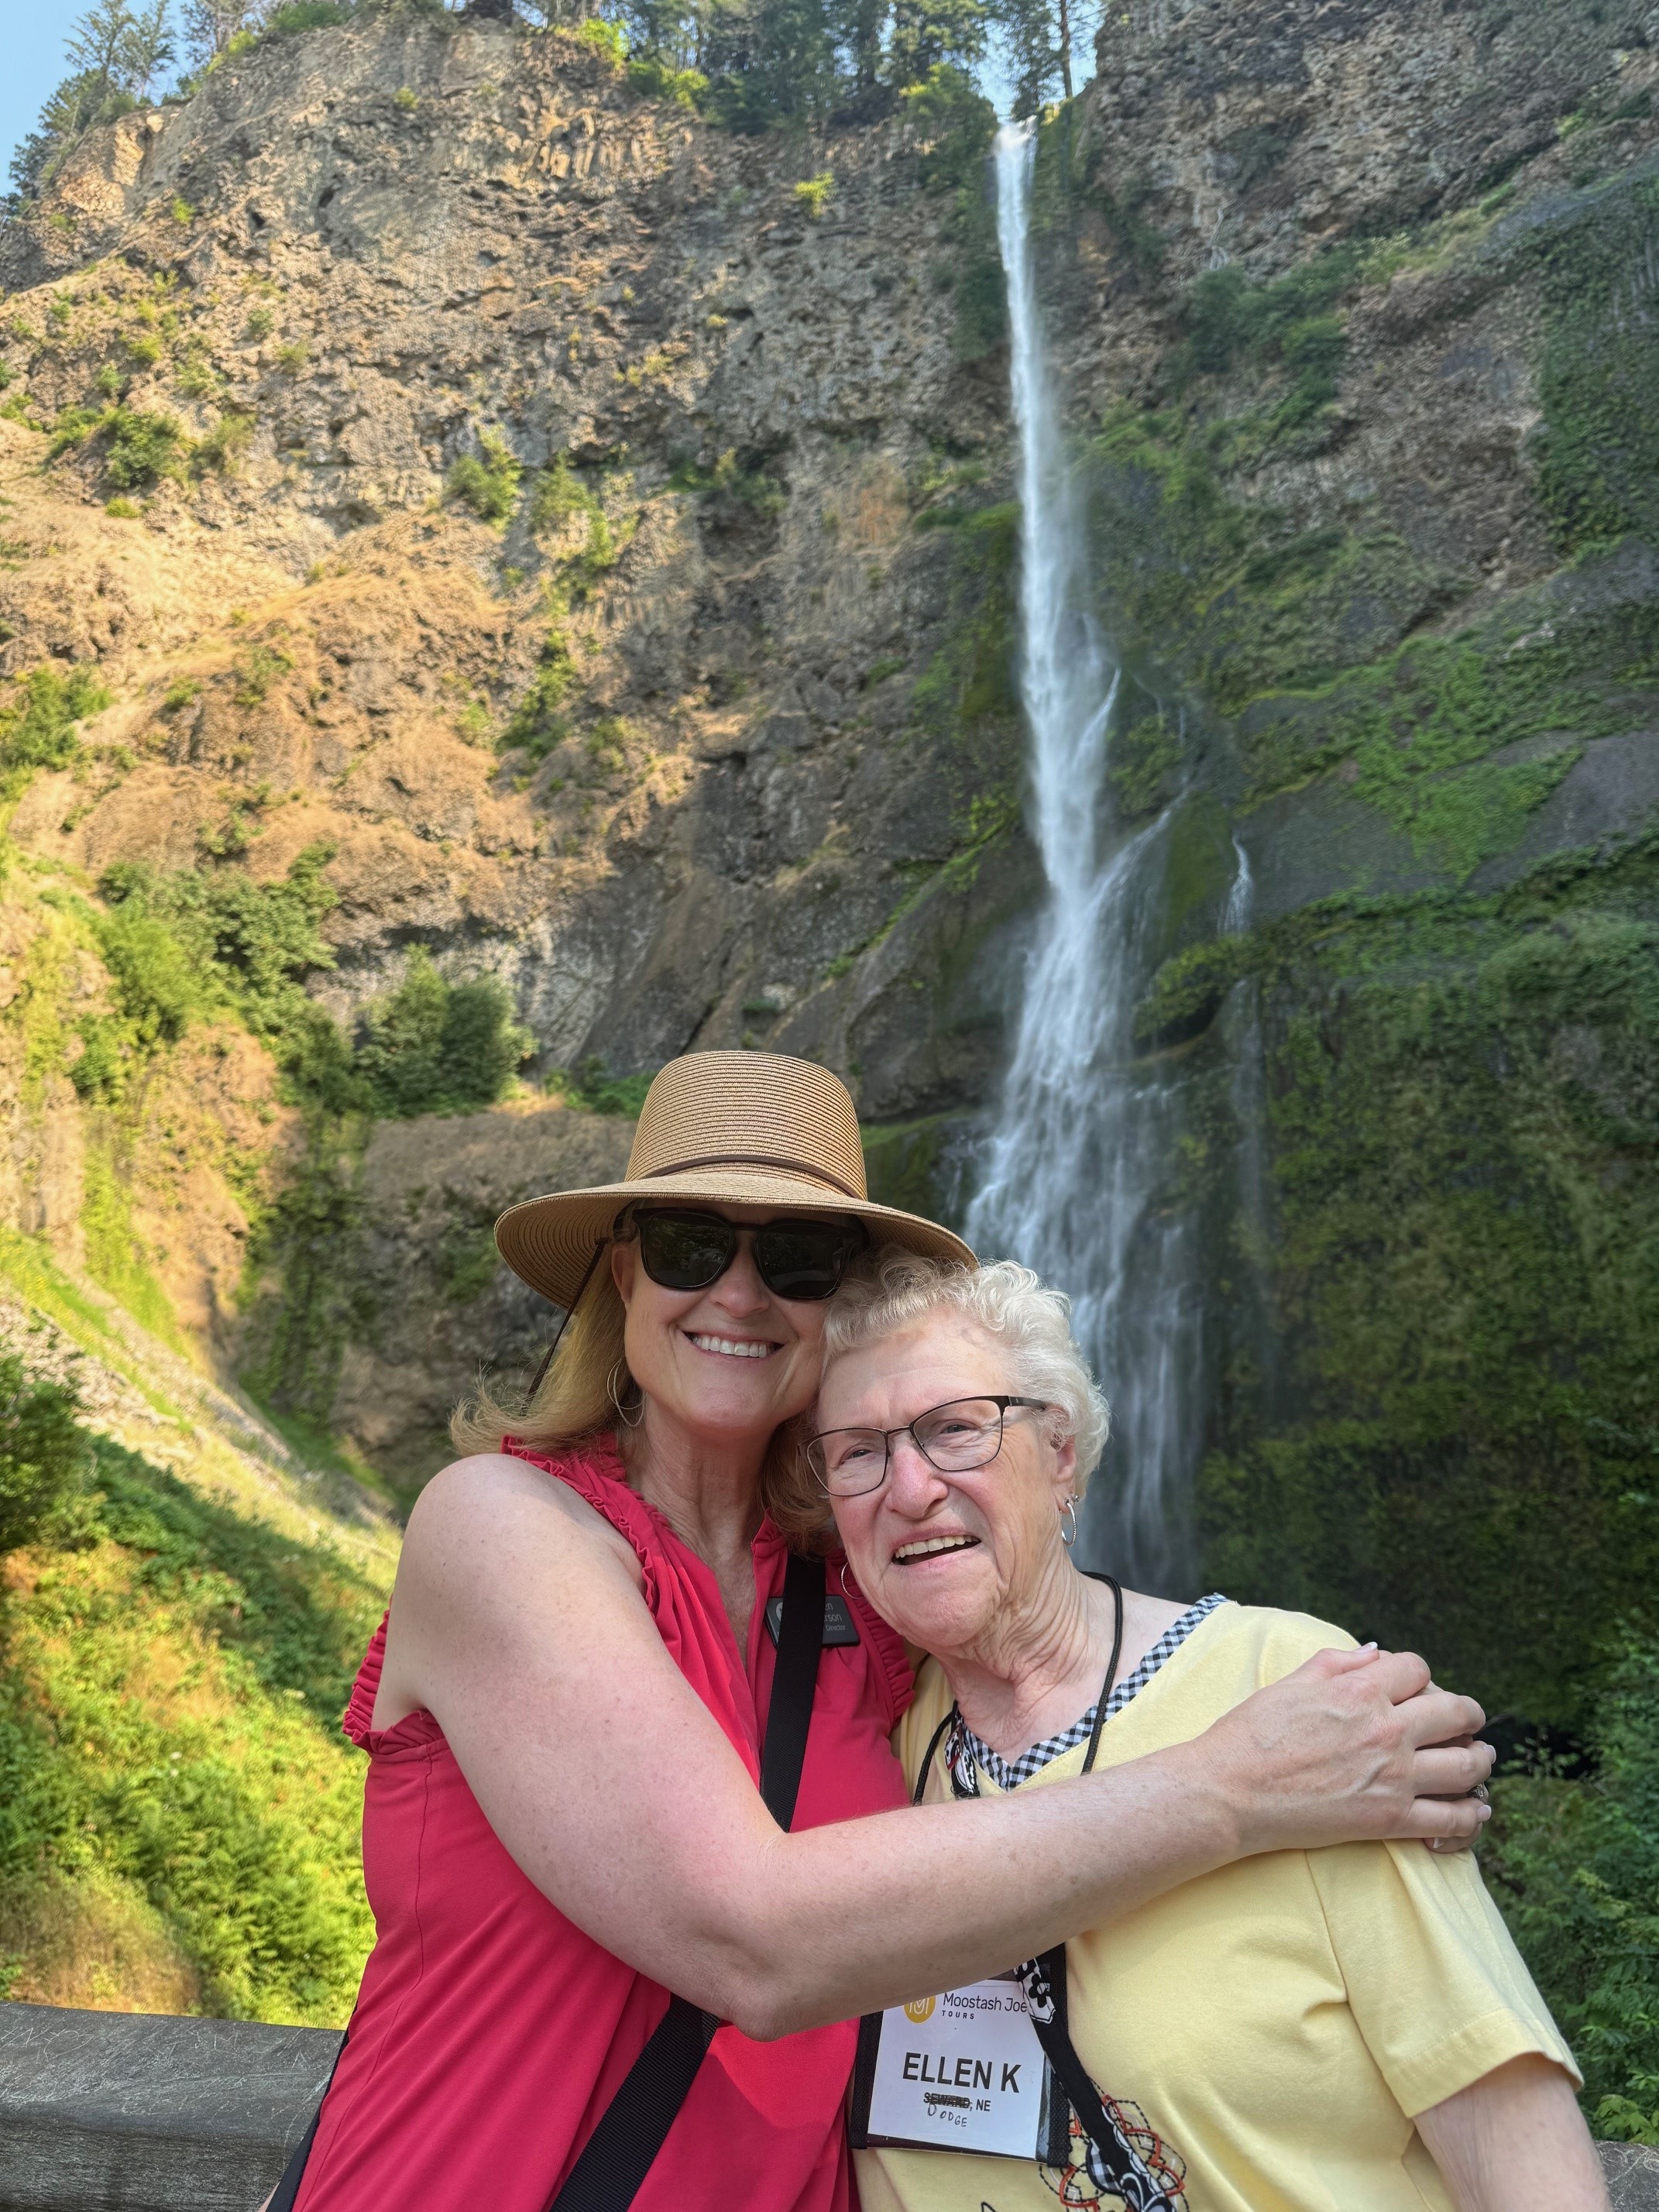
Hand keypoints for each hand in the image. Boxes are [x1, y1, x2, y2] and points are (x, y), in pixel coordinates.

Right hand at [1196, 1645, 1493, 1858]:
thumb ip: (1337, 1662)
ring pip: (1466, 1765)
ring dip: (1480, 1760)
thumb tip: (1376, 1652)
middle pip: (1456, 1713)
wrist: (1230, 1792)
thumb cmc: (1251, 1733)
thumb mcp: (1291, 1682)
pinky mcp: (1391, 1820)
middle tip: (1468, 1721)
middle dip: (1468, 1714)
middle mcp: (1387, 1729)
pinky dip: (1470, 1815)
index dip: (1420, 1676)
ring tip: (1481, 1759)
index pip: (1417, 1669)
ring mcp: (1394, 1777)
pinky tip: (1473, 1809)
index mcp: (1360, 1690)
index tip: (1418, 1687)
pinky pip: (1452, 1819)